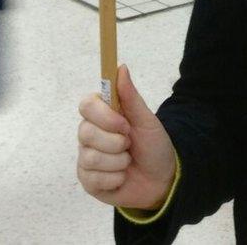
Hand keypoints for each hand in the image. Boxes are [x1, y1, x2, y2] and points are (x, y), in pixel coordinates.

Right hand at [78, 65, 177, 210]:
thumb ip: (130, 96)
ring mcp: (86, 158)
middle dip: (114, 142)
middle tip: (129, 144)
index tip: (124, 124)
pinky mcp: (87, 181)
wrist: (161, 180)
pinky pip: (93, 179)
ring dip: (118, 162)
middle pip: (85, 132)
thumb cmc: (153, 145)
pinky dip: (114, 178)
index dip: (103, 116)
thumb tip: (121, 67)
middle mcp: (90, 134)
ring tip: (128, 161)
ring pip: (90, 157)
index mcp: (102, 115)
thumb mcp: (146, 120)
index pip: (86, 105)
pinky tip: (122, 177)